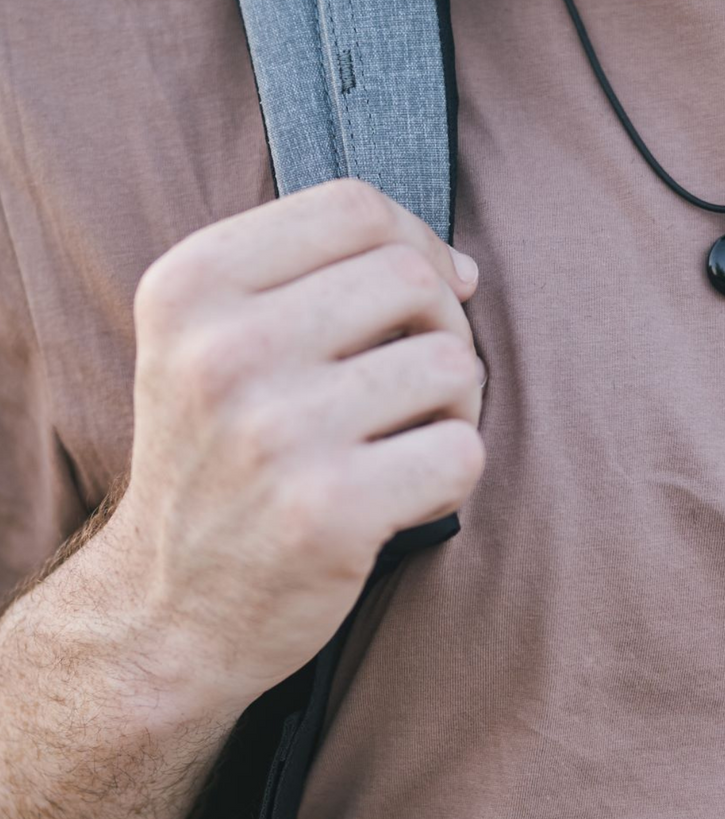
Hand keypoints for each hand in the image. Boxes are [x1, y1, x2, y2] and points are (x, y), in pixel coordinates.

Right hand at [106, 179, 485, 710]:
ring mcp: (276, 431)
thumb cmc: (219, 461)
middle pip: (413, 279)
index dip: (415, 242)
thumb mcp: (211, 342)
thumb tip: (462, 269)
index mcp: (190, 287)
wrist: (165, 612)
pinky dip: (453, 475)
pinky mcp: (330, 511)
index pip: (354, 206)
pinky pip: (464, 450)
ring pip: (453, 362)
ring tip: (401, 443)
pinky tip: (402, 497)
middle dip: (442, 327)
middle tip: (412, 386)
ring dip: (455, 406)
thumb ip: (319, 280)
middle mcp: (223, 351)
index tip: (423, 296)